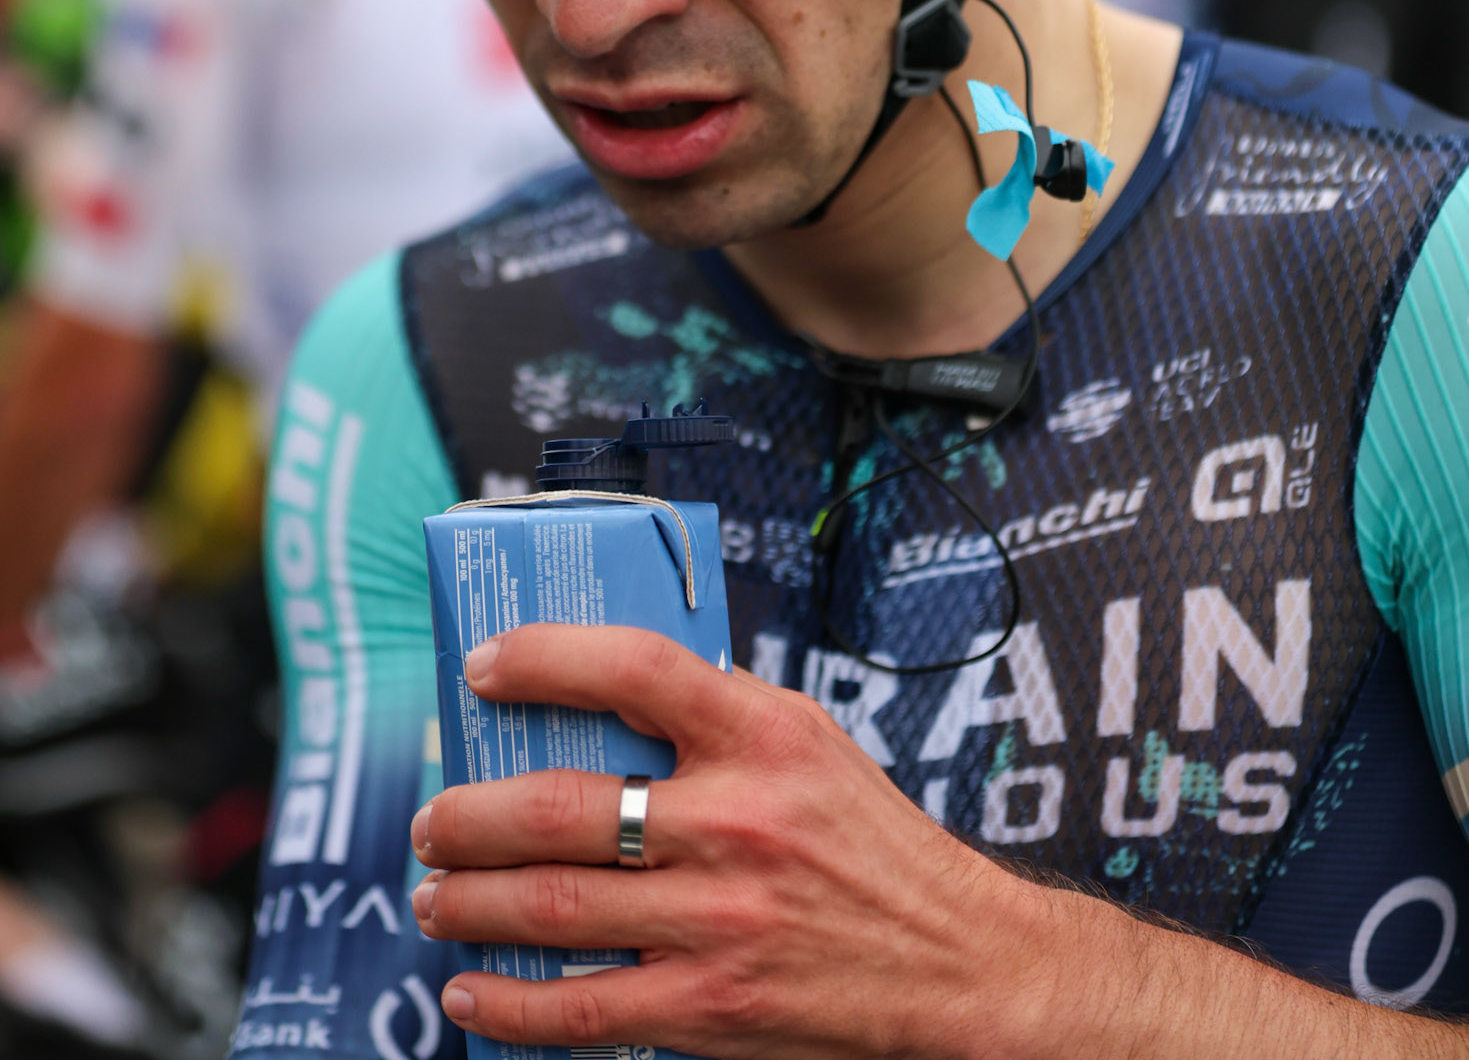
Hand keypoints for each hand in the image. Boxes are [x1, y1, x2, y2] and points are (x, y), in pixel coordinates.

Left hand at [409, 623, 1058, 1059]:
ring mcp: (720, 920)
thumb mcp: (806, 740)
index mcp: (761, 733)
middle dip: (470, 815)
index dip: (543, 657)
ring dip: (470, 901)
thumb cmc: (868, 839)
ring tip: (434, 893)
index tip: (484, 666)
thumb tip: (595, 690)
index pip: (634, 666)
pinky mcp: (711, 1009)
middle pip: (563, 806)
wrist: (956, 960)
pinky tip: (468, 993)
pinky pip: (583, 1010)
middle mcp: (737, 821)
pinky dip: (508, 1006)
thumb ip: (713, 711)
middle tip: (433, 818)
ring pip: (554, 907)